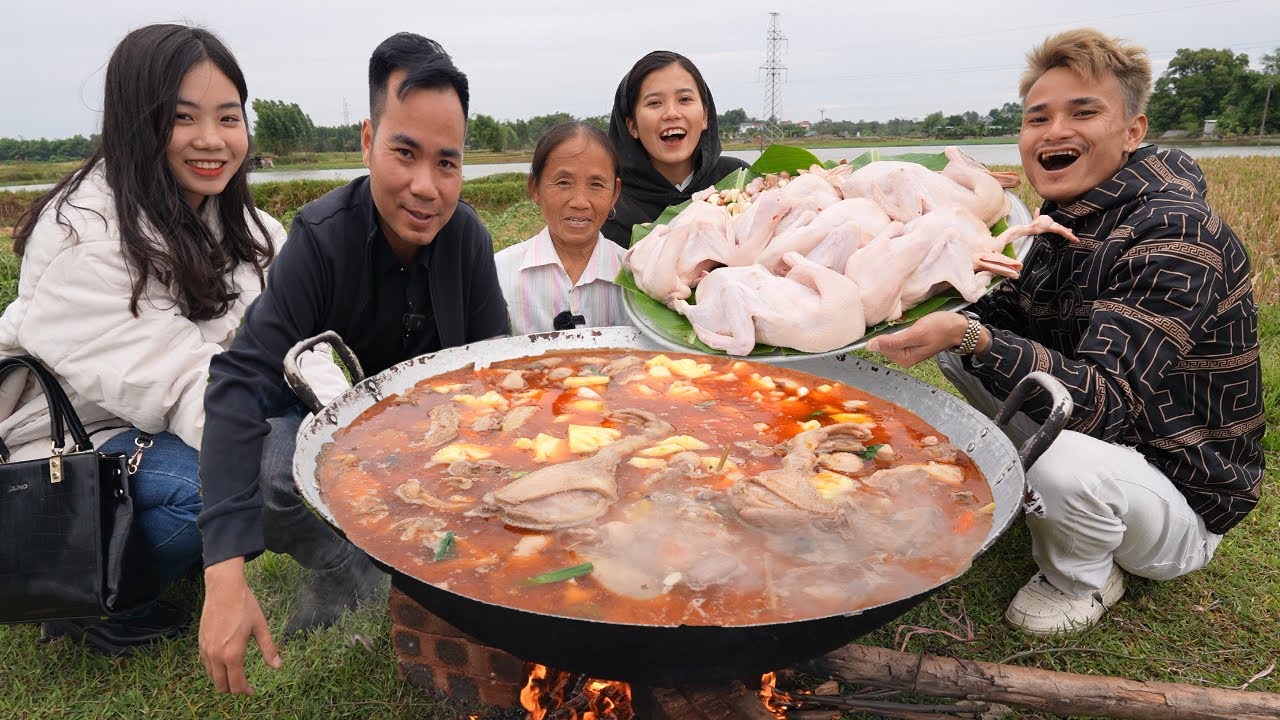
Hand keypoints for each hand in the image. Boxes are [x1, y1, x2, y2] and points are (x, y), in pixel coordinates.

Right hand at [199, 557, 280, 694]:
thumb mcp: (261, 627)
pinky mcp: (201, 642)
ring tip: (235, 677)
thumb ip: (269, 649)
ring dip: (223, 680)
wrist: (224, 589)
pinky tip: (225, 663)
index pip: (236, 683)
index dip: (245, 691)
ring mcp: (206, 649)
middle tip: (244, 686)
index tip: (252, 691)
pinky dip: (215, 670)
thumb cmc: (245, 606)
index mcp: (233, 654)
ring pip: (212, 676)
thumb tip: (278, 666)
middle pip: (221, 685)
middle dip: (233, 689)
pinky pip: (206, 664)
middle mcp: (216, 655)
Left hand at [866, 312, 968, 367]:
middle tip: (904, 321)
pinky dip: (900, 326)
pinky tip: (908, 322)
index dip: (883, 333)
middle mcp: (903, 357)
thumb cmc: (941, 329)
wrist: (958, 327)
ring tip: (907, 321)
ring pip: (890, 336)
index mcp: (904, 359)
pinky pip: (897, 333)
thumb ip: (893, 342)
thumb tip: (870, 347)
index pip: (880, 346)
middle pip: (884, 342)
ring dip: (895, 326)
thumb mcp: (916, 334)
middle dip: (889, 329)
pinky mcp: (910, 341)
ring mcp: (906, 349)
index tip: (895, 323)